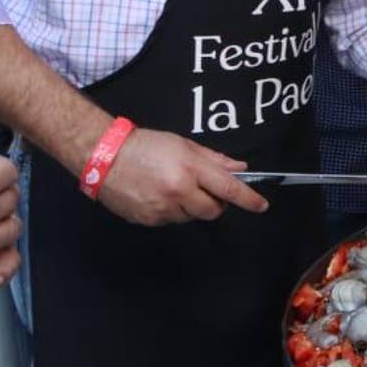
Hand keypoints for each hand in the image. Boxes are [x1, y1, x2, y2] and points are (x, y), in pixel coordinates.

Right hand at [97, 129, 267, 225]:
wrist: (104, 156)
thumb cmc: (146, 145)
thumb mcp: (184, 145)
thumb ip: (214, 159)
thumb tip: (239, 169)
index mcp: (190, 169)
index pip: (228, 189)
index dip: (248, 199)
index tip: (261, 205)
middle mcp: (178, 191)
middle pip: (213, 210)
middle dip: (216, 203)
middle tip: (206, 190)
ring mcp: (162, 208)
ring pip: (191, 217)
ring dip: (191, 206)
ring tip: (174, 187)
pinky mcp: (148, 219)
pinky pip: (171, 220)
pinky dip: (172, 211)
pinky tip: (159, 195)